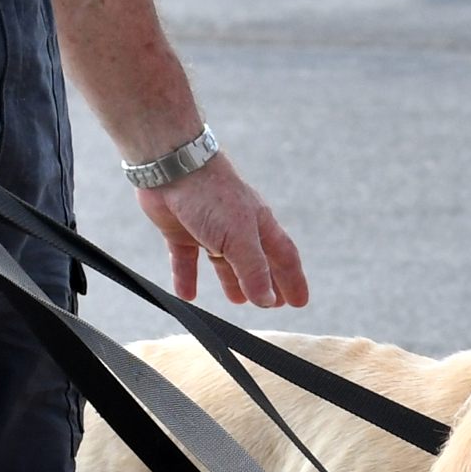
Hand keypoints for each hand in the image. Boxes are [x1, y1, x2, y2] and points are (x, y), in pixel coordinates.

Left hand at [139, 153, 308, 308]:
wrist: (170, 166)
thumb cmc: (211, 196)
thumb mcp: (239, 237)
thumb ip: (253, 271)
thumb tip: (267, 301)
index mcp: (258, 224)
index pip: (284, 257)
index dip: (293, 280)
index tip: (300, 302)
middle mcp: (236, 227)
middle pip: (257, 262)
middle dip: (266, 283)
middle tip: (274, 305)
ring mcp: (208, 228)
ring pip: (223, 262)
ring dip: (231, 281)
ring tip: (238, 300)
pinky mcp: (180, 230)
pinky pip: (186, 259)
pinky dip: (187, 277)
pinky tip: (187, 295)